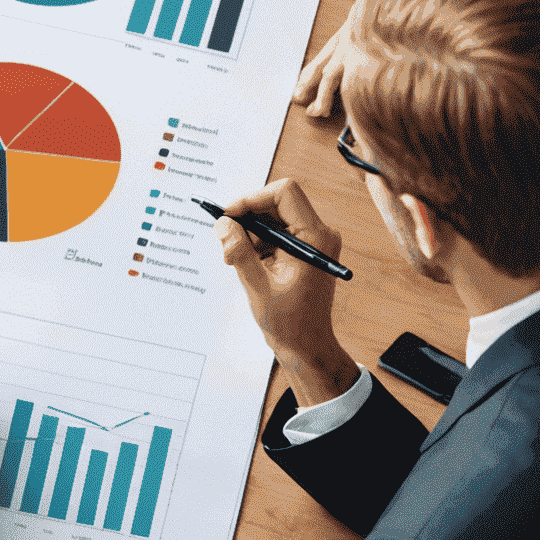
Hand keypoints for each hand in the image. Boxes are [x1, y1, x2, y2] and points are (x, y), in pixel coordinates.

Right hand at [213, 180, 358, 406]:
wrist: (306, 345)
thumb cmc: (289, 321)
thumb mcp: (256, 285)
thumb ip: (238, 250)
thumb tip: (222, 223)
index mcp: (315, 238)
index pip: (284, 193)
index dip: (252, 198)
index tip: (229, 215)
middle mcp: (318, 234)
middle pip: (275, 203)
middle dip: (246, 218)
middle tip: (226, 241)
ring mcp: (311, 241)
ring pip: (271, 216)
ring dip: (248, 232)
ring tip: (234, 258)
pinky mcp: (303, 249)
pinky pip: (274, 231)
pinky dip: (255, 242)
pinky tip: (246, 263)